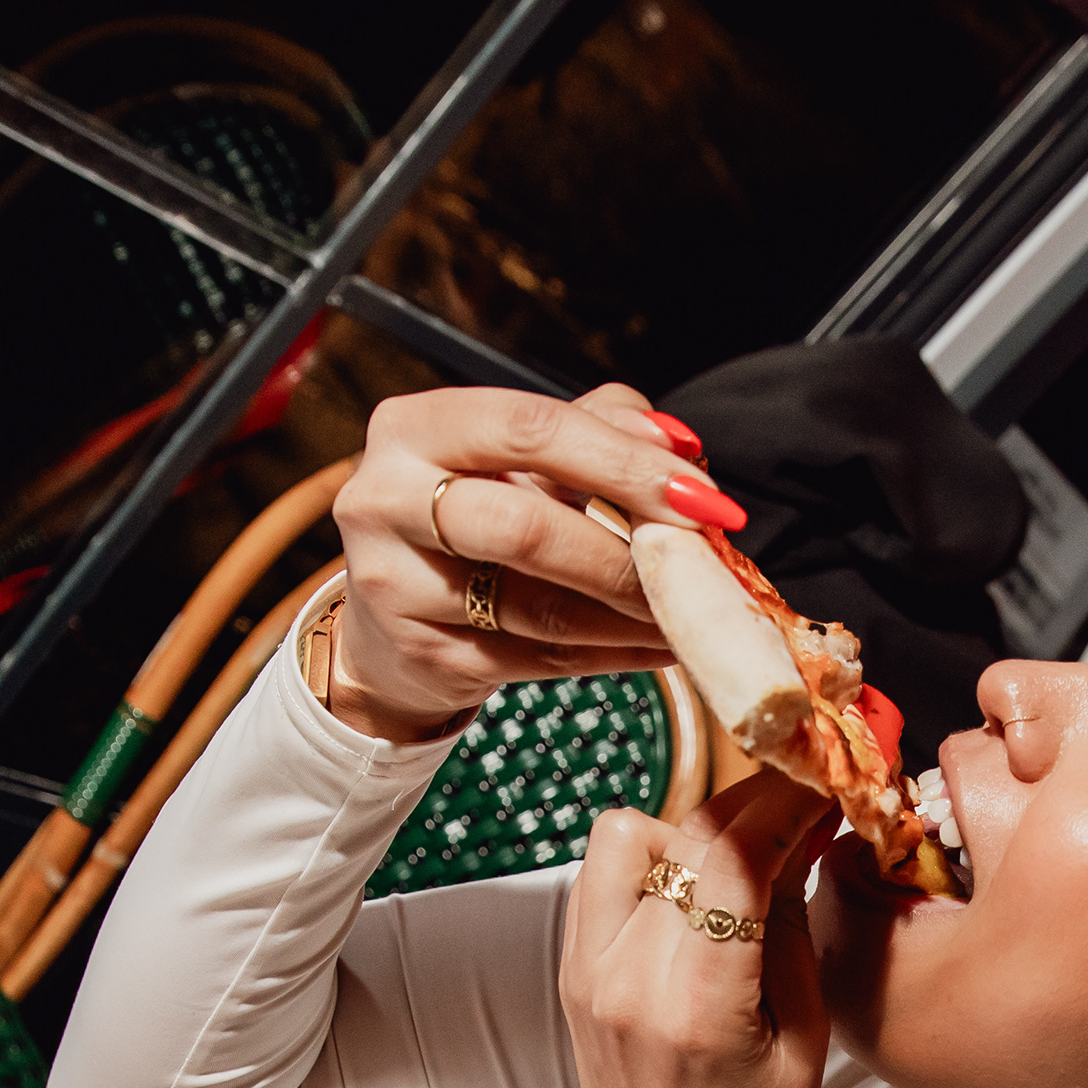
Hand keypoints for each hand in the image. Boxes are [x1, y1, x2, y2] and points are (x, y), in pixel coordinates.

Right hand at [321, 384, 734, 743]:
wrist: (391, 619)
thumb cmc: (472, 519)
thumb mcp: (520, 456)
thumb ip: (598, 428)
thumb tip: (677, 444)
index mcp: (414, 428)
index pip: (530, 427)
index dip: (624, 461)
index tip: (701, 496)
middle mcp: (385, 500)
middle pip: (527, 526)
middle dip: (630, 552)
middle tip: (701, 566)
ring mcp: (396, 586)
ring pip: (541, 608)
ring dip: (633, 615)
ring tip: (691, 612)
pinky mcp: (425, 658)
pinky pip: (543, 660)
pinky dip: (616, 654)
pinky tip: (659, 644)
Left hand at [562, 776, 837, 1087]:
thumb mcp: (807, 1044)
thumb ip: (797, 930)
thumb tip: (806, 835)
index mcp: (694, 1010)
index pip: (735, 855)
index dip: (791, 803)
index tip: (829, 785)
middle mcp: (625, 980)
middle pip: (686, 831)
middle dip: (755, 802)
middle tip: (805, 806)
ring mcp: (587, 972)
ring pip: (630, 835)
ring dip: (694, 829)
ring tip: (744, 862)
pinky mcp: (571, 970)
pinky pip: (604, 873)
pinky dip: (655, 860)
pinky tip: (699, 891)